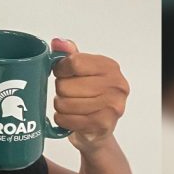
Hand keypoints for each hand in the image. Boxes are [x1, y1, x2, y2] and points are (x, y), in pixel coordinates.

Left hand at [51, 38, 128, 153]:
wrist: (97, 131)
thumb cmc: (89, 96)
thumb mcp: (81, 71)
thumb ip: (70, 54)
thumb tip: (58, 43)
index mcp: (110, 67)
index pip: (74, 62)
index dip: (60, 69)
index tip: (61, 73)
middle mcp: (116, 85)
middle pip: (66, 85)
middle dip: (60, 91)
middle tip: (69, 94)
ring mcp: (113, 106)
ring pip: (64, 103)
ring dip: (61, 106)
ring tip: (70, 106)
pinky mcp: (104, 124)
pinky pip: (67, 119)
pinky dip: (62, 119)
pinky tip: (69, 118)